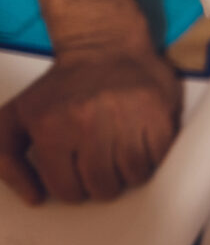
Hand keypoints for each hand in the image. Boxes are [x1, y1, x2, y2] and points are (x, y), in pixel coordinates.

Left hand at [0, 41, 179, 203]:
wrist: (103, 46)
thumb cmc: (61, 88)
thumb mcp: (16, 116)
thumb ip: (7, 159)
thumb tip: (33, 198)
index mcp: (50, 129)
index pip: (68, 190)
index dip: (73, 186)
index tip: (76, 170)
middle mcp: (87, 125)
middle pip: (104, 188)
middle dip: (103, 182)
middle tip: (101, 161)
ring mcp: (125, 122)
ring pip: (135, 177)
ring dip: (130, 171)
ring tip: (121, 150)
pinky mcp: (158, 117)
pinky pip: (160, 160)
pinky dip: (153, 157)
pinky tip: (141, 141)